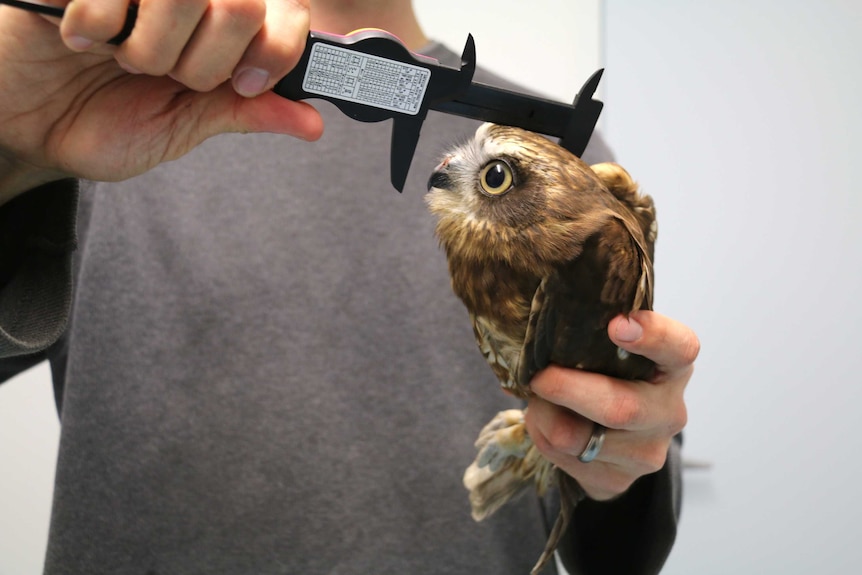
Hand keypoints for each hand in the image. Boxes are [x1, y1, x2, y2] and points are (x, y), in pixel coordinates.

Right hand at [0, 0, 322, 200]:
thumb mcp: (180, 127)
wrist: (23, 126)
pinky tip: (78, 36)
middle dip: (204, 63)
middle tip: (163, 75)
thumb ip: (242, 112)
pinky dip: (96, 25)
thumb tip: (311, 123)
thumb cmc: (98, 123)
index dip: (277, 50)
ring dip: (150, 47)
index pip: (283, 14)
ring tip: (117, 58)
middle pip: (241, 6)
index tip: (246, 84)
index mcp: (219, 29)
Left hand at [524, 310, 697, 499]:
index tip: (617, 326)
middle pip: (619, 408)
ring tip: (540, 398)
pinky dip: (542, 434)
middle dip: (566, 389)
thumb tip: (545, 336)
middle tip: (538, 376)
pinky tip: (550, 422)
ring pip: (575, 437)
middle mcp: (669, 412)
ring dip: (543, 413)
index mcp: (673, 366)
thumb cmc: (610, 373)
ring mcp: (647, 453)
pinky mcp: (617, 480)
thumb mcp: (611, 348)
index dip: (652, 336)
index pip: (678, 348)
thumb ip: (592, 335)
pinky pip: (561, 457)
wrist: (617, 434)